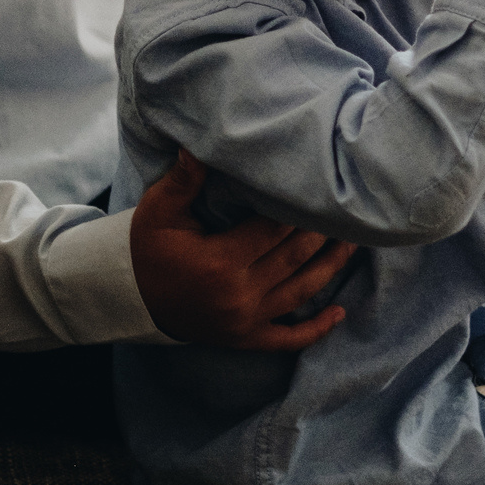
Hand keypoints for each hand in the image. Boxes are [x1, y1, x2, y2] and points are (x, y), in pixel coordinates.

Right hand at [129, 151, 354, 349]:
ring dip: (331, 268)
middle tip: (346, 210)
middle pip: (295, 257)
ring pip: (301, 291)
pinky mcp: (246, 339)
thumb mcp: (158, 211)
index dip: (298, 209)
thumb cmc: (149, 249)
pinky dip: (316, 329)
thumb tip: (197, 146)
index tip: (317, 188)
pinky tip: (340, 313)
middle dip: (322, 232)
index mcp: (221, 262)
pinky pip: (289, 339)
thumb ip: (183, 180)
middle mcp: (239, 295)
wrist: (131, 297)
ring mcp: (246, 321)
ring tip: (353, 244)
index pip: (274, 230)